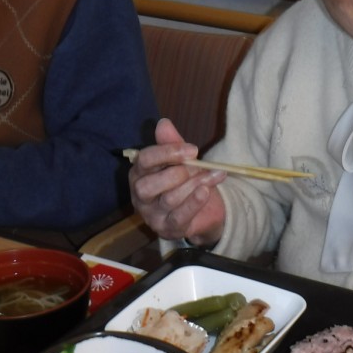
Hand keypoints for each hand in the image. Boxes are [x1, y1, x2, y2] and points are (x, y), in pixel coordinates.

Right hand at [128, 117, 226, 245]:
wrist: (205, 210)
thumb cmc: (187, 181)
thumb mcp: (181, 159)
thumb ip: (171, 143)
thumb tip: (163, 123)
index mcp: (139, 173)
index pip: (144, 160)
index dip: (168, 153)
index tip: (193, 149)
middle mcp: (140, 195)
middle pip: (149, 185)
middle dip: (179, 173)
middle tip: (199, 166)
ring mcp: (152, 215)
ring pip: (170, 199)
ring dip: (195, 183)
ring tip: (213, 175)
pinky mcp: (168, 229)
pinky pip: (180, 217)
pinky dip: (195, 202)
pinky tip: (206, 191)